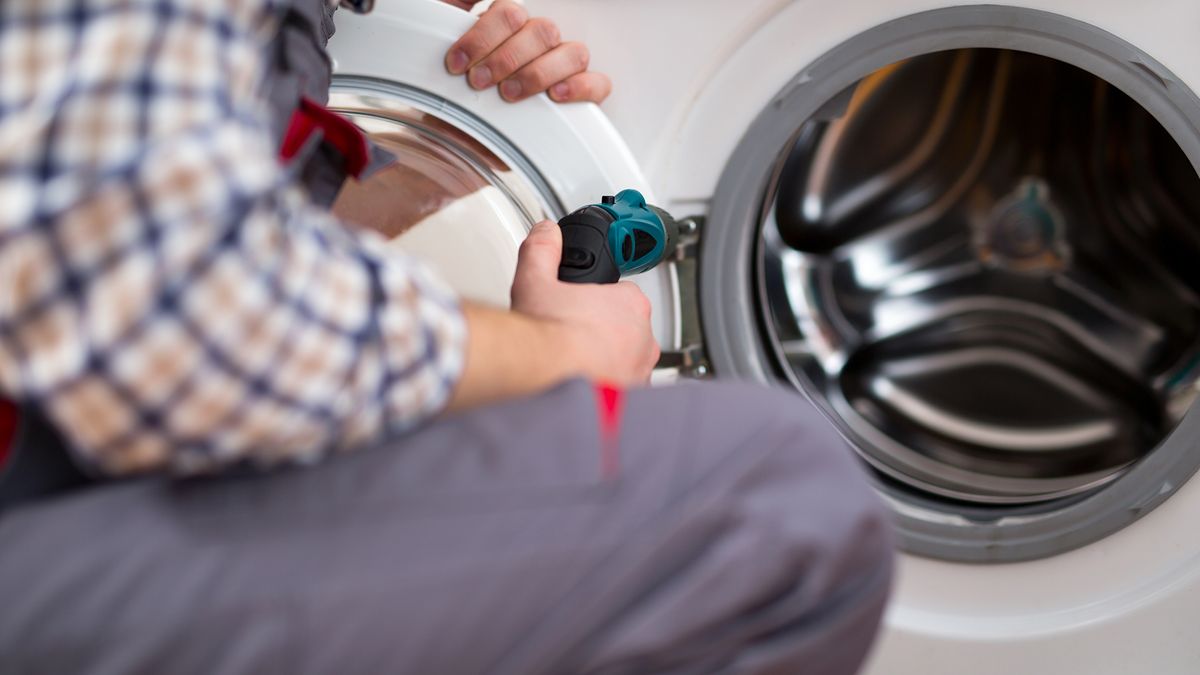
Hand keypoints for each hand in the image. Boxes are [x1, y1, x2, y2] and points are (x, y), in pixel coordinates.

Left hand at [443, 0, 612, 103]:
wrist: (473, 141)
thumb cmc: (465, 102)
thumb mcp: (451, 72)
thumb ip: (453, 36)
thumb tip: (454, 13)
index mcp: (512, 28)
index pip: (507, 14)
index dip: (481, 37)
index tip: (456, 64)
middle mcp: (542, 42)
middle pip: (540, 31)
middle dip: (505, 58)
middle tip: (479, 82)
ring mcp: (566, 65)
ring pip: (571, 52)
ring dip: (537, 73)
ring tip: (509, 94)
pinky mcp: (585, 93)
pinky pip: (598, 83)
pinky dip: (580, 87)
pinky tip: (556, 97)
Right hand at [512, 221, 657, 384]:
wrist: (546, 379)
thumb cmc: (546, 334)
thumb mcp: (535, 279)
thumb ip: (542, 249)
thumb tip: (545, 233)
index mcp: (630, 304)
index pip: (623, 296)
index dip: (599, 302)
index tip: (581, 310)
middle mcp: (644, 337)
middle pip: (628, 328)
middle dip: (606, 330)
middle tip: (576, 334)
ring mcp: (641, 368)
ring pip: (628, 358)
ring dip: (609, 358)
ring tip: (579, 359)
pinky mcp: (632, 395)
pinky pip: (623, 385)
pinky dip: (608, 383)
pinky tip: (585, 379)